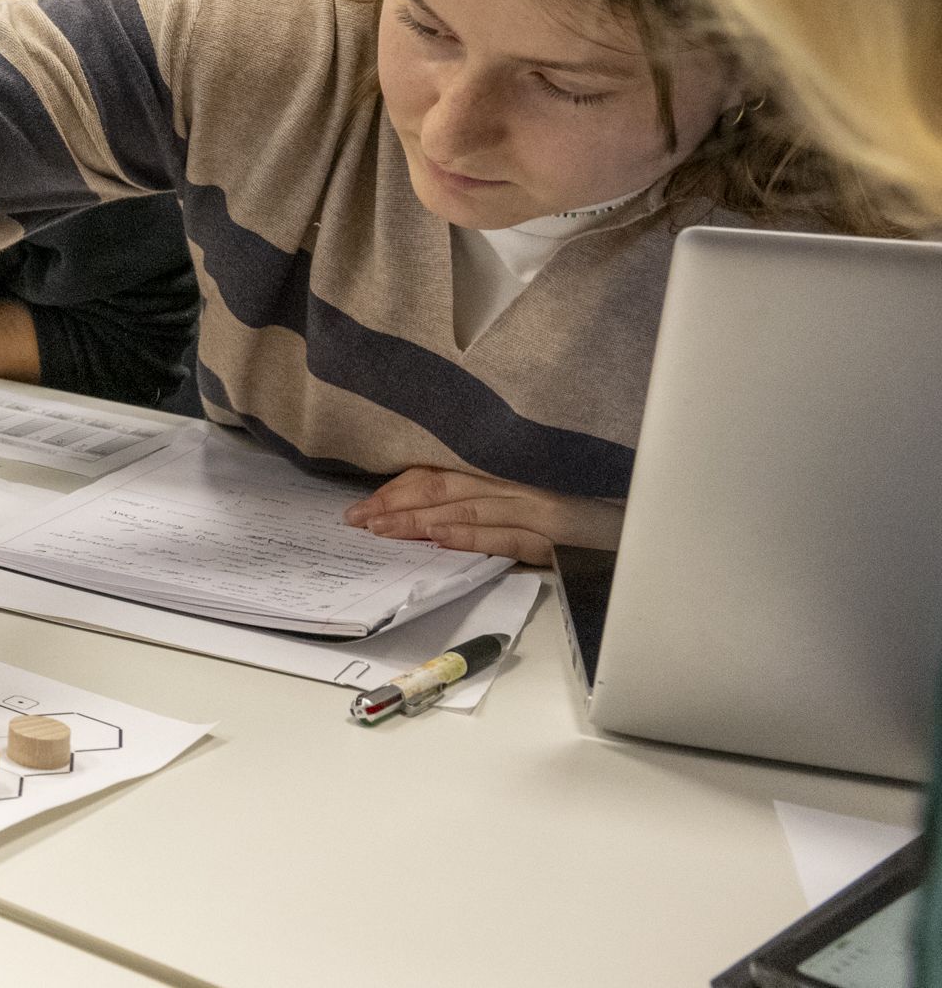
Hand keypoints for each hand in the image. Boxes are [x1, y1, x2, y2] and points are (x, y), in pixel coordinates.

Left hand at [341, 466, 624, 564]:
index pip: (441, 472)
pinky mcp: (560, 537)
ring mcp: (540, 508)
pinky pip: (508, 535)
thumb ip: (491, 498)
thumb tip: (434, 517)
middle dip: (394, 503)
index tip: (365, 503)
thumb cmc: (591, 507)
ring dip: (418, 520)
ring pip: (467, 508)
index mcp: (509, 469)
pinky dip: (470, 536)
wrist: (652, 517)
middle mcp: (520, 482)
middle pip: (444, 486)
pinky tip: (439, 539)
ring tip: (381, 529)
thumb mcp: (536, 495)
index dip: (398, 487)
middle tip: (356, 519)